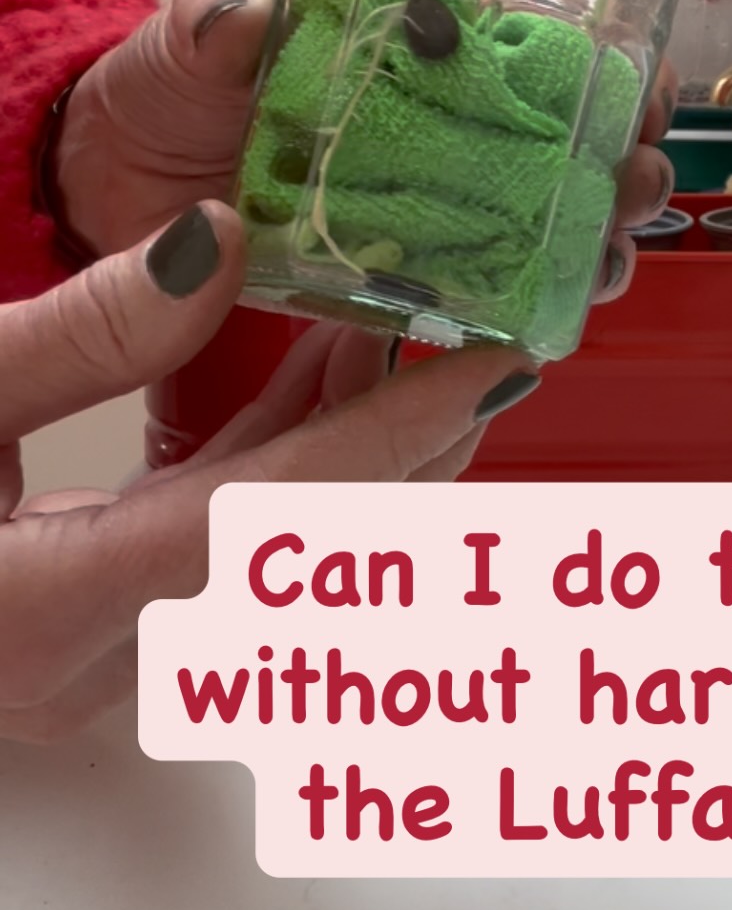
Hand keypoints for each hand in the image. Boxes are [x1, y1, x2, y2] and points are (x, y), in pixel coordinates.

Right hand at [0, 201, 536, 741]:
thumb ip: (73, 334)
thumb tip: (219, 248)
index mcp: (54, 610)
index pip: (285, 522)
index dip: (402, 431)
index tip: (498, 352)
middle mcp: (107, 661)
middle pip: (320, 547)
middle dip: (421, 427)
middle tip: (492, 306)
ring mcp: (113, 654)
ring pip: (296, 544)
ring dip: (366, 430)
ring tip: (426, 308)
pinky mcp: (108, 617)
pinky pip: (242, 533)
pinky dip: (298, 447)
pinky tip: (329, 357)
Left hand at [51, 0, 676, 308]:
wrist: (99, 186)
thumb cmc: (161, 98)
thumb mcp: (189, 45)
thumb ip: (216, 21)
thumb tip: (244, 9)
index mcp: (413, 67)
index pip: (542, 65)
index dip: (610, 74)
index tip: (647, 83)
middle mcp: (435, 147)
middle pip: (565, 163)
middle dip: (623, 170)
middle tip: (636, 175)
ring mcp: (416, 226)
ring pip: (538, 245)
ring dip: (588, 249)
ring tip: (605, 252)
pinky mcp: (383, 301)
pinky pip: (467, 317)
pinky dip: (513, 324)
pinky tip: (536, 329)